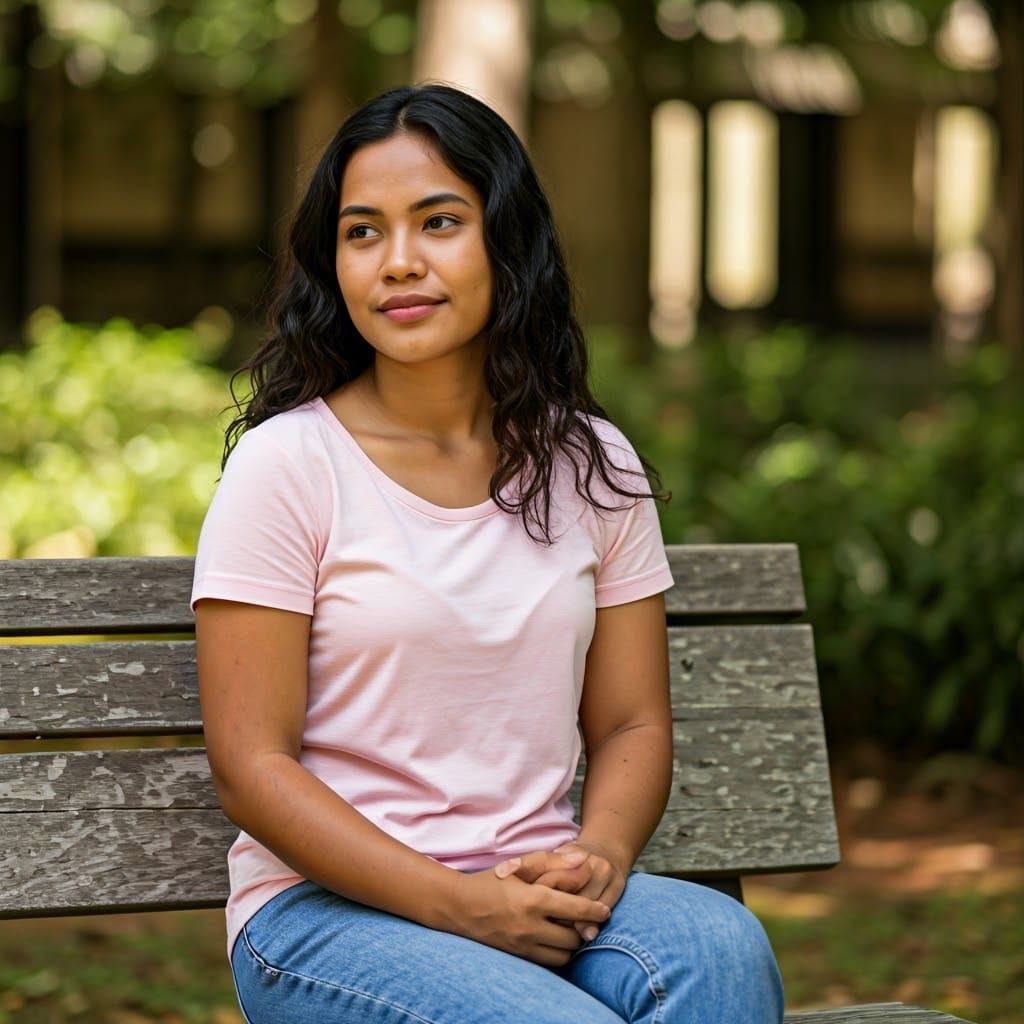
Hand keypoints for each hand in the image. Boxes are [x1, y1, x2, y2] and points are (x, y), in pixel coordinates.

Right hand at [447, 863, 611, 966]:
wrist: (459, 907)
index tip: (605, 909)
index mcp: (534, 899)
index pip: (577, 909)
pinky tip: (554, 939)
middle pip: (574, 937)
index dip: (596, 910)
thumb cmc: (493, 881)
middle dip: (584, 928)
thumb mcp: (522, 866)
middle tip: (587, 919)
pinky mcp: (518, 956)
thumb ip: (555, 863)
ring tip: (571, 929)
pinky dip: (556, 953)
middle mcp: (530, 926)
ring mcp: (523, 944)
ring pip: (563, 955)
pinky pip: (548, 962)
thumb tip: (585, 861)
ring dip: (571, 944)